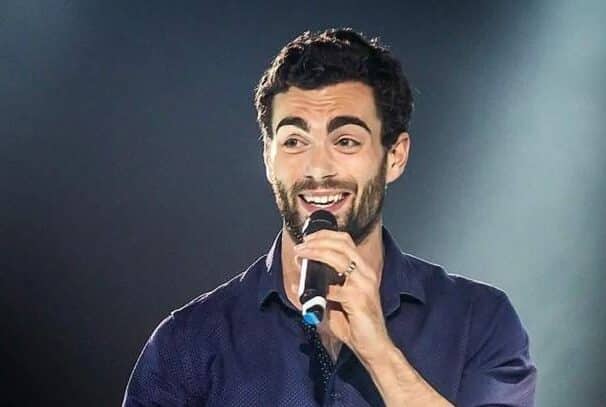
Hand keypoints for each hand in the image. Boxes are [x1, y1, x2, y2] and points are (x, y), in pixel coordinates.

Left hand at [294, 230, 390, 360]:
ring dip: (316, 253)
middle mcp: (365, 273)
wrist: (373, 345)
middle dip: (318, 240)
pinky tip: (310, 292)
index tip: (307, 238)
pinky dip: (320, 288)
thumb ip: (319, 290)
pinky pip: (335, 289)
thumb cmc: (355, 324)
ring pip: (338, 258)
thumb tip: (297, 283)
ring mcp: (364, 284)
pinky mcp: (359, 299)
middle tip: (301, 246)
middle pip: (342, 244)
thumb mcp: (335, 302)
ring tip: (301, 256)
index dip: (325, 235)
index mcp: (362, 270)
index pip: (345, 241)